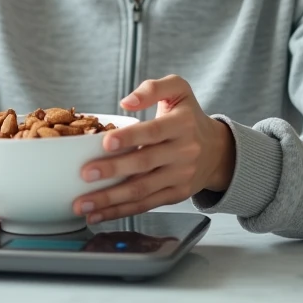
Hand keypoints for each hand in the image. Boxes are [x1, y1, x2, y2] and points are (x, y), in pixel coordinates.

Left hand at [72, 75, 234, 223]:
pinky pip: (146, 204)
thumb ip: (153, 88)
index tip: (106, 142)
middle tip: (86, 174)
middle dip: (113, 170)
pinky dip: (121, 211)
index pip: (153, 132)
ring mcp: (180, 176)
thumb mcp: (179, 90)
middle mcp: (184, 152)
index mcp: (181, 124)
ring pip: (142, 190)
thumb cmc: (189, 117)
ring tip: (84, 203)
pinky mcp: (176, 195)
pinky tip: (99, 214)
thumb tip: (127, 102)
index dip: (130, 138)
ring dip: (111, 199)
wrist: (218, 150)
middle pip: (145, 164)